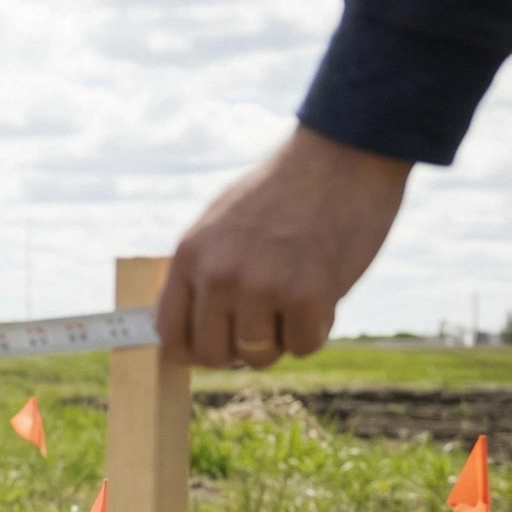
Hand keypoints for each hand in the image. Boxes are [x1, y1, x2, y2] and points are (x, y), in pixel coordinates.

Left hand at [157, 124, 410, 367]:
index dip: (192, 348)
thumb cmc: (282, 190)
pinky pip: (304, 346)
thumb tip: (190, 320)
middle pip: (213, 354)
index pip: (170, 332)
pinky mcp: (311, 296)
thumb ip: (202, 269)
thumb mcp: (219, 223)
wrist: (342, 156)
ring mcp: (263, 287)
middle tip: (263, 325)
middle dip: (238, 348)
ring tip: (295, 302)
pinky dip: (316, 330)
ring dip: (280, 338)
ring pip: (259, 355)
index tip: (212, 345)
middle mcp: (219, 275)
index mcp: (189, 256)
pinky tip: (322, 298)